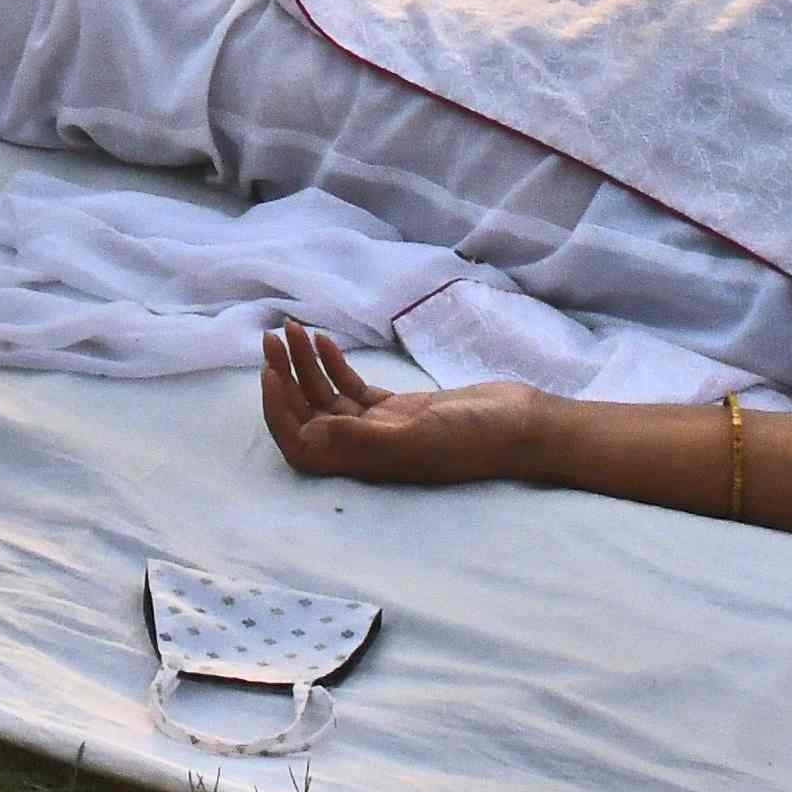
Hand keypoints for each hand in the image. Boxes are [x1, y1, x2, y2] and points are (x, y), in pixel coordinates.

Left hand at [257, 328, 552, 484]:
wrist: (522, 425)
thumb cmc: (475, 437)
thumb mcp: (416, 437)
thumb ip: (360, 440)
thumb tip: (308, 438)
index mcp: (365, 463)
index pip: (302, 445)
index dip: (277, 412)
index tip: (269, 371)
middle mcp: (367, 449)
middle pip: (308, 416)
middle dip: (283, 377)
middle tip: (271, 336)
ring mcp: (382, 428)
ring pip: (327, 397)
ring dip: (304, 364)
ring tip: (290, 328)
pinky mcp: (400, 410)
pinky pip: (353, 389)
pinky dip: (334, 364)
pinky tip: (323, 341)